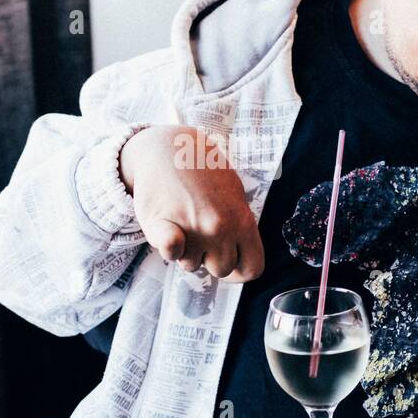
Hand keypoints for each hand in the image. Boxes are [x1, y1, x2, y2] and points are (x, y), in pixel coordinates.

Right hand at [119, 125, 264, 281]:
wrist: (167, 147)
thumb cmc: (201, 169)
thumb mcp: (234, 192)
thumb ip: (240, 225)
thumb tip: (242, 256)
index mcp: (242, 220)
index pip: (253, 268)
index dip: (241, 270)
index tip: (231, 262)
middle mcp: (220, 228)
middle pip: (220, 270)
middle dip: (211, 259)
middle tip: (201, 234)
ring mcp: (192, 228)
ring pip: (191, 264)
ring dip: (186, 252)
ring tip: (183, 222)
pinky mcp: (164, 226)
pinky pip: (171, 254)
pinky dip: (169, 249)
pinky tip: (169, 231)